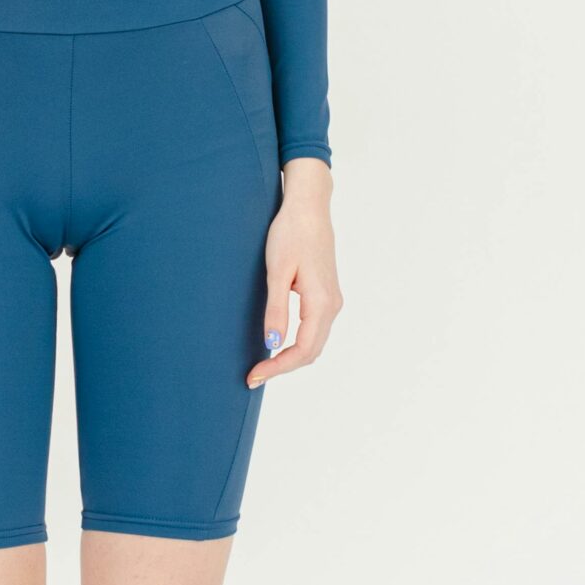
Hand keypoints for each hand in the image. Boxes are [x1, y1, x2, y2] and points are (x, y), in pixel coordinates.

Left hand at [248, 158, 341, 386]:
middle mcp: (332, 305)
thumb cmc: (290, 234)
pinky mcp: (325, 294)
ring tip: (262, 366)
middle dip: (283, 367)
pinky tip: (276, 345)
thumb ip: (277, 309)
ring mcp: (331, 300)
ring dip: (290, 358)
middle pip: (311, 352)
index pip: (302, 350)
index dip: (278, 367)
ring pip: (314, 342)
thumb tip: (272, 343)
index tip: (253, 375)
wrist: (308, 207)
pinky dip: (297, 344)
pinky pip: (313, 330)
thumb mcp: (278, 272)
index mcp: (322, 302)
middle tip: (252, 377)